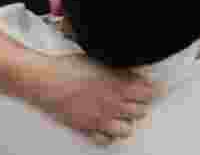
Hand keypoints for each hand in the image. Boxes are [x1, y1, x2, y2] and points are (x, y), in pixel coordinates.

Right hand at [32, 53, 159, 143]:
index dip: (153, 90)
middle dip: (140, 104)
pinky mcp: (86, 128)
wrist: (44, 79)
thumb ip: (121, 67)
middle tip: (136, 97)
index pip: (148, 93)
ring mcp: (99, 119)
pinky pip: (106, 140)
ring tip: (121, 112)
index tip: (156, 88)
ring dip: (126, 121)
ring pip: (127, 129)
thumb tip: (139, 70)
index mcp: (117, 84)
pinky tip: (106, 124)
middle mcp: (111, 104)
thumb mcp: (98, 58)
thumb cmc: (67, 65)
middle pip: (141, 112)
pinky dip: (109, 134)